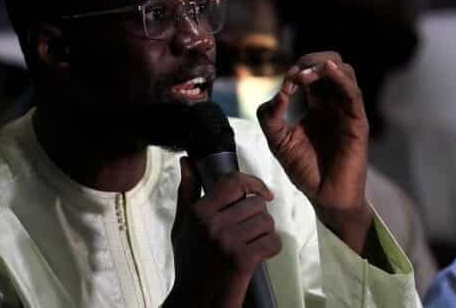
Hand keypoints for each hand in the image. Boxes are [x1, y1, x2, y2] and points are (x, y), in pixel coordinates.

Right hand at [164, 158, 281, 307]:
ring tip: (252, 244)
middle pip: (256, 203)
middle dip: (258, 217)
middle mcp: (212, 224)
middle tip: (248, 232)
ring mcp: (228, 242)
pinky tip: (259, 256)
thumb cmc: (189, 264)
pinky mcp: (242, 260)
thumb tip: (187, 161)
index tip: (262, 193)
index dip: (253, 182)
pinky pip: (272, 242)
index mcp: (199, 212)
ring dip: (265, 233)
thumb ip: (187, 192)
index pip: (233, 182)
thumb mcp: (183, 226)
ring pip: (267, 222)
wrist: (194, 301)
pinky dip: (271, 249)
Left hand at [257, 52, 372, 253]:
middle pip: (330, 64)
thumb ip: (270, 116)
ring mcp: (346, 111)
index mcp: (316, 104)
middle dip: (311, 61)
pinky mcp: (357, 122)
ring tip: (306, 76)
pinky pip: (353, 93)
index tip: (285, 84)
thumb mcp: (277, 141)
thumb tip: (279, 92)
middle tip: (296, 75)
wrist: (324, 197)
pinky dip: (341, 77)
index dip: (296, 71)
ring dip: (324, 66)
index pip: (311, 72)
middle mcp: (333, 103)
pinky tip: (329, 70)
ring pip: (345, 72)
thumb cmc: (304, 169)